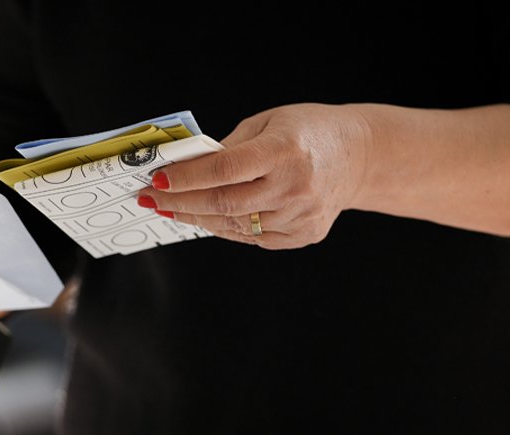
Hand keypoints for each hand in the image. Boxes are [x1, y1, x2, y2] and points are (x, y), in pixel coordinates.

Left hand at [138, 103, 370, 249]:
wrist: (360, 155)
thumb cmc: (307, 132)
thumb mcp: (268, 122)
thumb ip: (228, 147)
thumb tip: (185, 169)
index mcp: (284, 151)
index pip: (224, 170)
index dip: (186, 178)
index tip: (156, 179)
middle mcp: (295, 187)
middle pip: (224, 204)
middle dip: (179, 203)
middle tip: (150, 199)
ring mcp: (301, 216)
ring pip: (234, 226)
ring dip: (196, 217)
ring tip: (171, 208)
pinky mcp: (303, 235)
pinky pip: (252, 237)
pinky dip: (225, 227)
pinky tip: (206, 216)